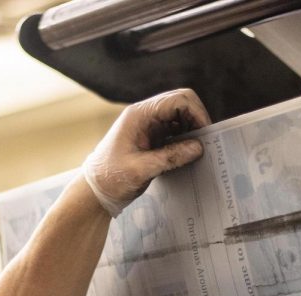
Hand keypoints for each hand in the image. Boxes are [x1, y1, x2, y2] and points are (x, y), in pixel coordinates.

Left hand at [83, 89, 211, 217]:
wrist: (94, 191)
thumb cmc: (111, 179)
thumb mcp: (141, 170)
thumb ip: (170, 157)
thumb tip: (198, 147)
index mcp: (139, 115)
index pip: (177, 100)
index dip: (196, 113)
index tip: (205, 134)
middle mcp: (144, 115)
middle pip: (181, 103)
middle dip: (196, 119)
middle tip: (204, 142)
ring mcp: (148, 125)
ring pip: (179, 117)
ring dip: (191, 130)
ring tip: (197, 150)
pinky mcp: (151, 138)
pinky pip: (174, 131)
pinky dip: (184, 139)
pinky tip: (187, 154)